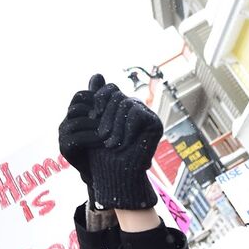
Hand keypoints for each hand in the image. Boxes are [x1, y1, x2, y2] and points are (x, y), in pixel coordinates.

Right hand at [58, 74, 105, 205]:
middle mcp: (66, 122)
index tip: (111, 106)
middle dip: (95, 110)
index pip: (80, 96)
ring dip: (95, 124)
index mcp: (75, 113)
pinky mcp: (64, 148)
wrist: (104, 172)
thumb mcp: (107, 120)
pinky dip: (91, 138)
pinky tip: (104, 140)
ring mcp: (63, 135)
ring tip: (111, 129)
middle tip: (112, 115)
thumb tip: (97, 75)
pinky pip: (75, 137)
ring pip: (76, 120)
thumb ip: (103, 100)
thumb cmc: (107, 144)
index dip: (95, 98)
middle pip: (76, 106)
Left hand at [89, 83, 162, 209]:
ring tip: (111, 144)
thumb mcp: (94, 123)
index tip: (93, 118)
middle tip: (103, 138)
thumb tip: (96, 75)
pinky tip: (124, 143)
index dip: (99, 100)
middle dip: (106, 117)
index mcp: (121, 107)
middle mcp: (135, 108)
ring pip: (126, 103)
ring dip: (115, 126)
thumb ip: (96, 100)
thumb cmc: (101, 152)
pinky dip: (127, 129)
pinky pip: (138, 113)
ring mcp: (147, 115)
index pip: (110, 89)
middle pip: (117, 95)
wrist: (114, 173)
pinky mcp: (155, 124)